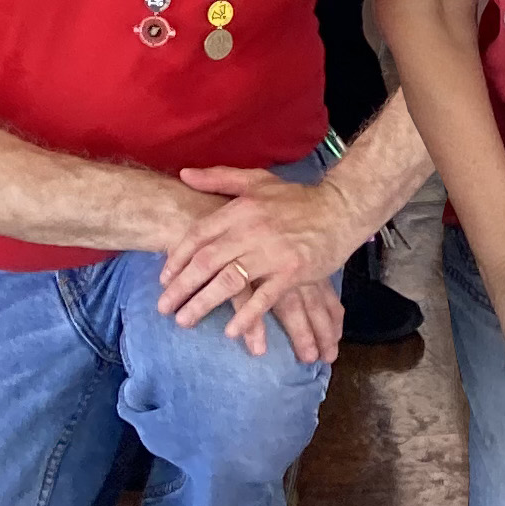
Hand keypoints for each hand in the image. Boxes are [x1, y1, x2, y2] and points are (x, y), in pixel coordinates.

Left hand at [158, 165, 359, 350]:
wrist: (341, 210)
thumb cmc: (297, 199)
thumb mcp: (258, 181)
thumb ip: (219, 178)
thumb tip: (184, 174)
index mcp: (240, 209)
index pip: (198, 236)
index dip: (176, 259)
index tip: (163, 279)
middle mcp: (251, 230)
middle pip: (206, 262)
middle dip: (181, 288)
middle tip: (163, 308)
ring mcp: (272, 253)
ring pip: (228, 282)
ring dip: (203, 304)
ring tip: (185, 321)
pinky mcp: (292, 272)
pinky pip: (263, 298)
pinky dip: (246, 316)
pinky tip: (231, 331)